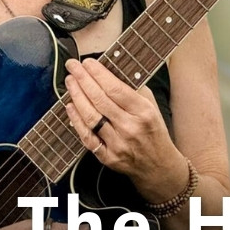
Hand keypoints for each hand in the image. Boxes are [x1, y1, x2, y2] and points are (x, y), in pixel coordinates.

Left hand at [63, 58, 180, 183]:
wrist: (159, 166)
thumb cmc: (154, 132)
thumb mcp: (152, 106)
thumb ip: (134, 90)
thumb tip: (109, 72)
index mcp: (143, 112)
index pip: (115, 88)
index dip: (98, 74)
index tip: (87, 63)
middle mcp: (130, 127)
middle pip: (100, 100)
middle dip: (83, 79)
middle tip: (72, 66)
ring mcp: (118, 144)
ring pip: (91, 117)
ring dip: (77, 96)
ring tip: (70, 82)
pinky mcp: (108, 157)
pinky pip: (87, 137)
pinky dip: (76, 121)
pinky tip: (70, 106)